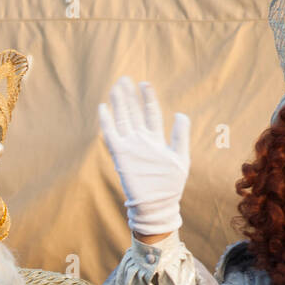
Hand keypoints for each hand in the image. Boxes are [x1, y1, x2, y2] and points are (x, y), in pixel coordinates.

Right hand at [98, 77, 189, 236]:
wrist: (156, 205)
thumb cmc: (170, 186)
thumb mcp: (181, 158)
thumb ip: (180, 135)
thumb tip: (180, 113)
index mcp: (156, 139)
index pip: (150, 113)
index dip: (148, 98)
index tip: (144, 84)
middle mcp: (141, 140)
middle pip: (133, 113)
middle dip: (129, 96)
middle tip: (124, 79)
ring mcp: (130, 147)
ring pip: (122, 120)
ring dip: (118, 104)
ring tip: (115, 87)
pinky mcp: (120, 155)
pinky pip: (111, 135)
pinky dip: (107, 122)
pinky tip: (103, 109)